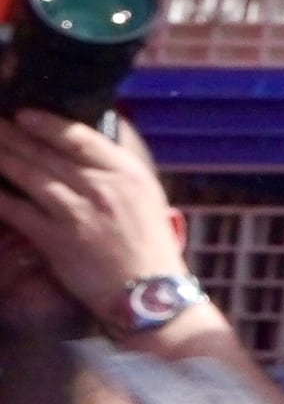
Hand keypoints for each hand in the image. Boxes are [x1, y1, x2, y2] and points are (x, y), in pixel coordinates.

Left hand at [0, 110, 185, 330]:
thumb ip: (113, 173)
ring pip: (29, 176)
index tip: (22, 113)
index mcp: (126, 172)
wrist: (148, 290)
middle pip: (46, 153)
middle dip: (14, 135)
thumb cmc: (147, 242)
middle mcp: (100, 186)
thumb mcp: (144, 196)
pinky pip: (18, 210)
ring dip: (2, 158)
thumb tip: (79, 151)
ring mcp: (76, 212)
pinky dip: (0, 197)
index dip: (47, 123)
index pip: (80, 137)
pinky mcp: (55, 238)